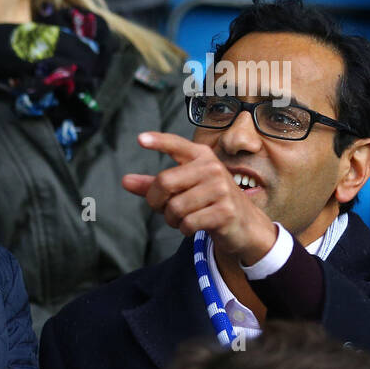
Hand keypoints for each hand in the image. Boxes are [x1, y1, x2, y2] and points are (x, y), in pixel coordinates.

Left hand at [123, 131, 277, 264]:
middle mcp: (212, 168)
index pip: (177, 144)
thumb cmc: (207, 202)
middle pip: (164, 182)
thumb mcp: (182, 189)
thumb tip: (125, 181)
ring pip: (174, 207)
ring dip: (172, 219)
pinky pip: (188, 223)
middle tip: (164, 209)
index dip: (159, 142)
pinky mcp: (225, 211)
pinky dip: (185, 229)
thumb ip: (154, 185)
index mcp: (201, 156)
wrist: (244, 224)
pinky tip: (195, 226)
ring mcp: (221, 189)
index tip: (140, 139)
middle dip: (156, 201)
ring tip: (183, 218)